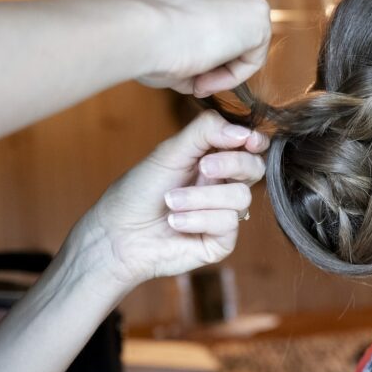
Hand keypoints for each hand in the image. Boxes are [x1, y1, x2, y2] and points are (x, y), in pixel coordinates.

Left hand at [83, 111, 268, 290]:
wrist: (117, 234)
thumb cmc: (138, 192)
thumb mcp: (169, 153)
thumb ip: (205, 132)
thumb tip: (244, 131)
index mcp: (214, 161)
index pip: (249, 147)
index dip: (255, 141)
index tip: (248, 140)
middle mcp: (223, 186)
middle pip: (255, 169)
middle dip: (232, 164)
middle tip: (204, 166)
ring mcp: (224, 214)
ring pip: (240, 197)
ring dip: (201, 198)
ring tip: (171, 202)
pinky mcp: (222, 241)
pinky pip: (228, 224)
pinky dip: (197, 219)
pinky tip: (175, 223)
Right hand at [125, 0, 271, 96]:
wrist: (140, 30)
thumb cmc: (137, 36)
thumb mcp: (156, 31)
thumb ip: (183, 44)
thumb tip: (197, 77)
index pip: (204, 8)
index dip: (192, 43)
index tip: (177, 65)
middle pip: (226, 22)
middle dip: (211, 54)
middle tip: (190, 78)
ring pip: (241, 39)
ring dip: (221, 66)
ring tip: (196, 82)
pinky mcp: (258, 11)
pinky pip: (252, 56)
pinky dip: (232, 75)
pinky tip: (205, 80)